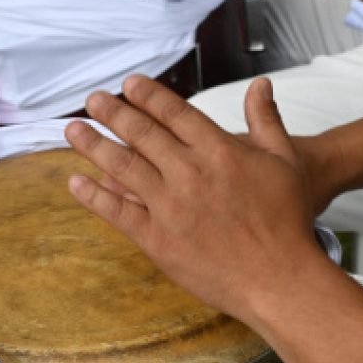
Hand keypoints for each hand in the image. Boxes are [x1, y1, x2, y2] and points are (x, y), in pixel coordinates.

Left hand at [64, 75, 325, 321]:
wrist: (280, 277)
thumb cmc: (289, 220)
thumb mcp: (285, 161)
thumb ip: (267, 119)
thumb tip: (260, 84)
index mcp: (218, 150)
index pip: (174, 113)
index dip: (148, 96)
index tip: (128, 84)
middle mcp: (189, 172)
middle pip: (142, 134)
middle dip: (113, 113)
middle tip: (92, 100)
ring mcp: (170, 206)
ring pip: (123, 167)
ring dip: (94, 146)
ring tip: (73, 130)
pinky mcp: (159, 240)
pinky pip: (118, 213)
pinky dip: (94, 196)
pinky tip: (76, 182)